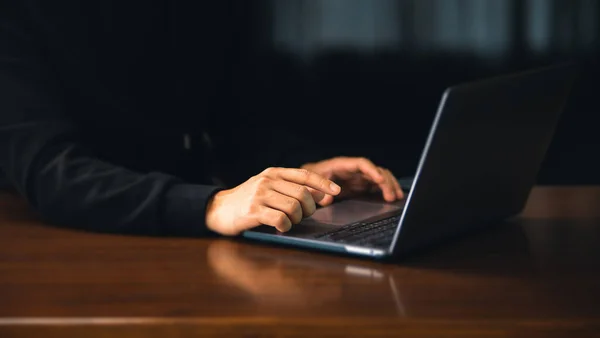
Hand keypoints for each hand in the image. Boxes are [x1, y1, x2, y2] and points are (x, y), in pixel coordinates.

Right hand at [205, 167, 340, 235]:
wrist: (217, 209)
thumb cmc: (248, 201)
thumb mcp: (270, 189)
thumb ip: (293, 189)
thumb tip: (323, 194)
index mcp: (273, 172)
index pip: (304, 175)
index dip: (322, 183)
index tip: (337, 191)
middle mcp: (267, 180)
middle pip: (302, 194)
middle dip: (309, 209)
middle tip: (301, 216)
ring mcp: (260, 195)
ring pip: (294, 207)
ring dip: (296, 219)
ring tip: (288, 222)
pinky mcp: (253, 210)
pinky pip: (280, 219)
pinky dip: (285, 227)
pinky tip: (280, 228)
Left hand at [301, 157, 402, 205]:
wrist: (306, 181)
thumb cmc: (308, 178)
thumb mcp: (309, 182)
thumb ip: (317, 189)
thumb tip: (328, 199)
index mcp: (342, 165)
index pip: (361, 164)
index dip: (372, 170)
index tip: (380, 179)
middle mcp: (353, 170)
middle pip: (375, 170)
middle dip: (386, 181)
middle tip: (392, 196)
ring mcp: (358, 177)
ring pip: (379, 177)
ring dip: (389, 185)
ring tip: (396, 198)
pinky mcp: (360, 186)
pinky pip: (377, 186)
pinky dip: (385, 191)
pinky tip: (392, 198)